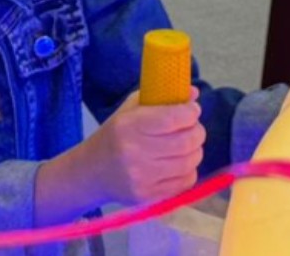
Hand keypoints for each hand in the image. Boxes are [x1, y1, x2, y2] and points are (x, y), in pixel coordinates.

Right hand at [82, 87, 204, 206]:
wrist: (92, 171)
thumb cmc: (115, 135)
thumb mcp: (130, 111)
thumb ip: (160, 98)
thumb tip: (193, 93)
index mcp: (128, 126)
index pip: (172, 118)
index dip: (190, 112)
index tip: (192, 109)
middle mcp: (134, 152)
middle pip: (185, 141)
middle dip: (197, 131)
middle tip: (193, 128)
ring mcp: (142, 177)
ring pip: (189, 162)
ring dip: (195, 151)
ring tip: (186, 145)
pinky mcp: (150, 196)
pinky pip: (186, 181)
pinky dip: (189, 170)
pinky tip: (179, 163)